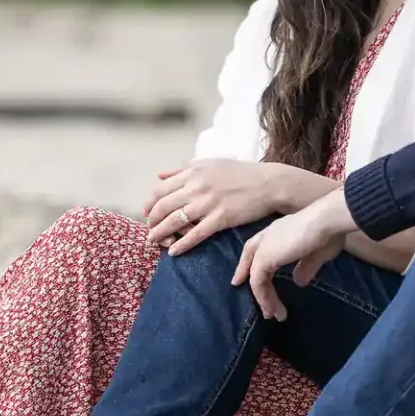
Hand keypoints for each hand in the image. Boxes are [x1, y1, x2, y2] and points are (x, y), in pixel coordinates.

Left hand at [145, 159, 286, 253]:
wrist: (268, 184)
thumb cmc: (240, 172)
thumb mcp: (210, 163)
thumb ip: (183, 168)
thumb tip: (159, 175)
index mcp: (192, 172)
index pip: (160, 189)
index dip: (150, 204)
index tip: (146, 213)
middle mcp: (196, 187)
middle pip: (163, 207)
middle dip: (152, 221)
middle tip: (149, 230)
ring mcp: (208, 204)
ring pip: (174, 221)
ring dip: (160, 234)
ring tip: (154, 242)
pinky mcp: (220, 219)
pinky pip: (195, 234)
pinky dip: (182, 244)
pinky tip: (174, 252)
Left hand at [232, 189, 356, 319]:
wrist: (324, 222)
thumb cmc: (326, 233)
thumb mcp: (316, 255)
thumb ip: (305, 268)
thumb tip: (299, 282)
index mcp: (278, 232)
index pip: (257, 247)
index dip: (249, 262)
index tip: (242, 278)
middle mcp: (268, 237)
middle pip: (251, 260)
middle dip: (252, 282)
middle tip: (259, 302)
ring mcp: (264, 247)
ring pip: (256, 276)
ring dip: (264, 298)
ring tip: (272, 315)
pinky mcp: (264, 258)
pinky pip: (258, 282)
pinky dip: (263, 298)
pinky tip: (271, 309)